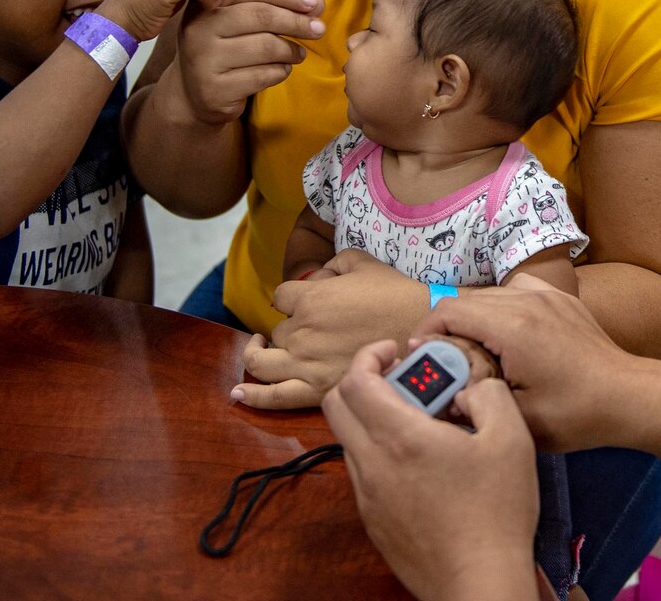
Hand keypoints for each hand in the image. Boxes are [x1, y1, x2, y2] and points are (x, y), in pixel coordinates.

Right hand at [175, 0, 325, 125]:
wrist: (194, 94)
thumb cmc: (225, 50)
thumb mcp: (237, 22)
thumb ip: (272, 8)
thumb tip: (317, 5)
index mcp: (206, 3)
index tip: (315, 4)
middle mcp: (200, 28)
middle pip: (260, 16)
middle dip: (296, 22)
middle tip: (319, 29)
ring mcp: (204, 59)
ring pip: (264, 47)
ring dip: (291, 50)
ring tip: (299, 54)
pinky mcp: (215, 89)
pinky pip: (262, 76)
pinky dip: (280, 72)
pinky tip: (282, 70)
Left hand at [232, 248, 423, 409]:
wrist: (422, 333)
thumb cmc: (395, 295)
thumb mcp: (362, 263)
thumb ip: (332, 263)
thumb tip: (318, 277)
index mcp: (310, 299)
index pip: (281, 297)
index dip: (293, 296)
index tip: (309, 299)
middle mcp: (302, 332)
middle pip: (277, 330)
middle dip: (291, 326)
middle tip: (313, 327)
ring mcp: (306, 364)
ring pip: (261, 363)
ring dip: (257, 354)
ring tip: (260, 348)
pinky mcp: (316, 390)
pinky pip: (274, 397)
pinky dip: (252, 397)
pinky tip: (237, 394)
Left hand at [322, 341, 540, 599]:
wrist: (478, 582)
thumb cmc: (496, 511)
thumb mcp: (511, 438)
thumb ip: (488, 394)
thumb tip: (468, 389)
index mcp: (398, 437)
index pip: (354, 380)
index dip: (369, 355)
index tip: (395, 351)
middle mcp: (370, 464)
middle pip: (337, 406)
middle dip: (364, 381)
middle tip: (403, 381)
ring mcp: (367, 496)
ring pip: (349, 439)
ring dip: (373, 418)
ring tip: (421, 423)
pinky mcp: (373, 521)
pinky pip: (363, 471)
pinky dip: (380, 451)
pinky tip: (423, 463)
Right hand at [413, 274, 649, 451]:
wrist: (628, 397)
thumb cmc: (576, 414)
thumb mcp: (518, 418)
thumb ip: (472, 398)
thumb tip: (437, 388)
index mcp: (512, 326)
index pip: (449, 310)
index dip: (426, 333)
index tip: (421, 360)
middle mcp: (526, 300)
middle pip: (466, 301)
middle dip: (446, 329)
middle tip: (444, 363)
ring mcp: (546, 295)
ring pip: (489, 295)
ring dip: (473, 319)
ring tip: (473, 354)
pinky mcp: (561, 299)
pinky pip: (516, 292)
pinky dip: (502, 308)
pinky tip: (507, 334)